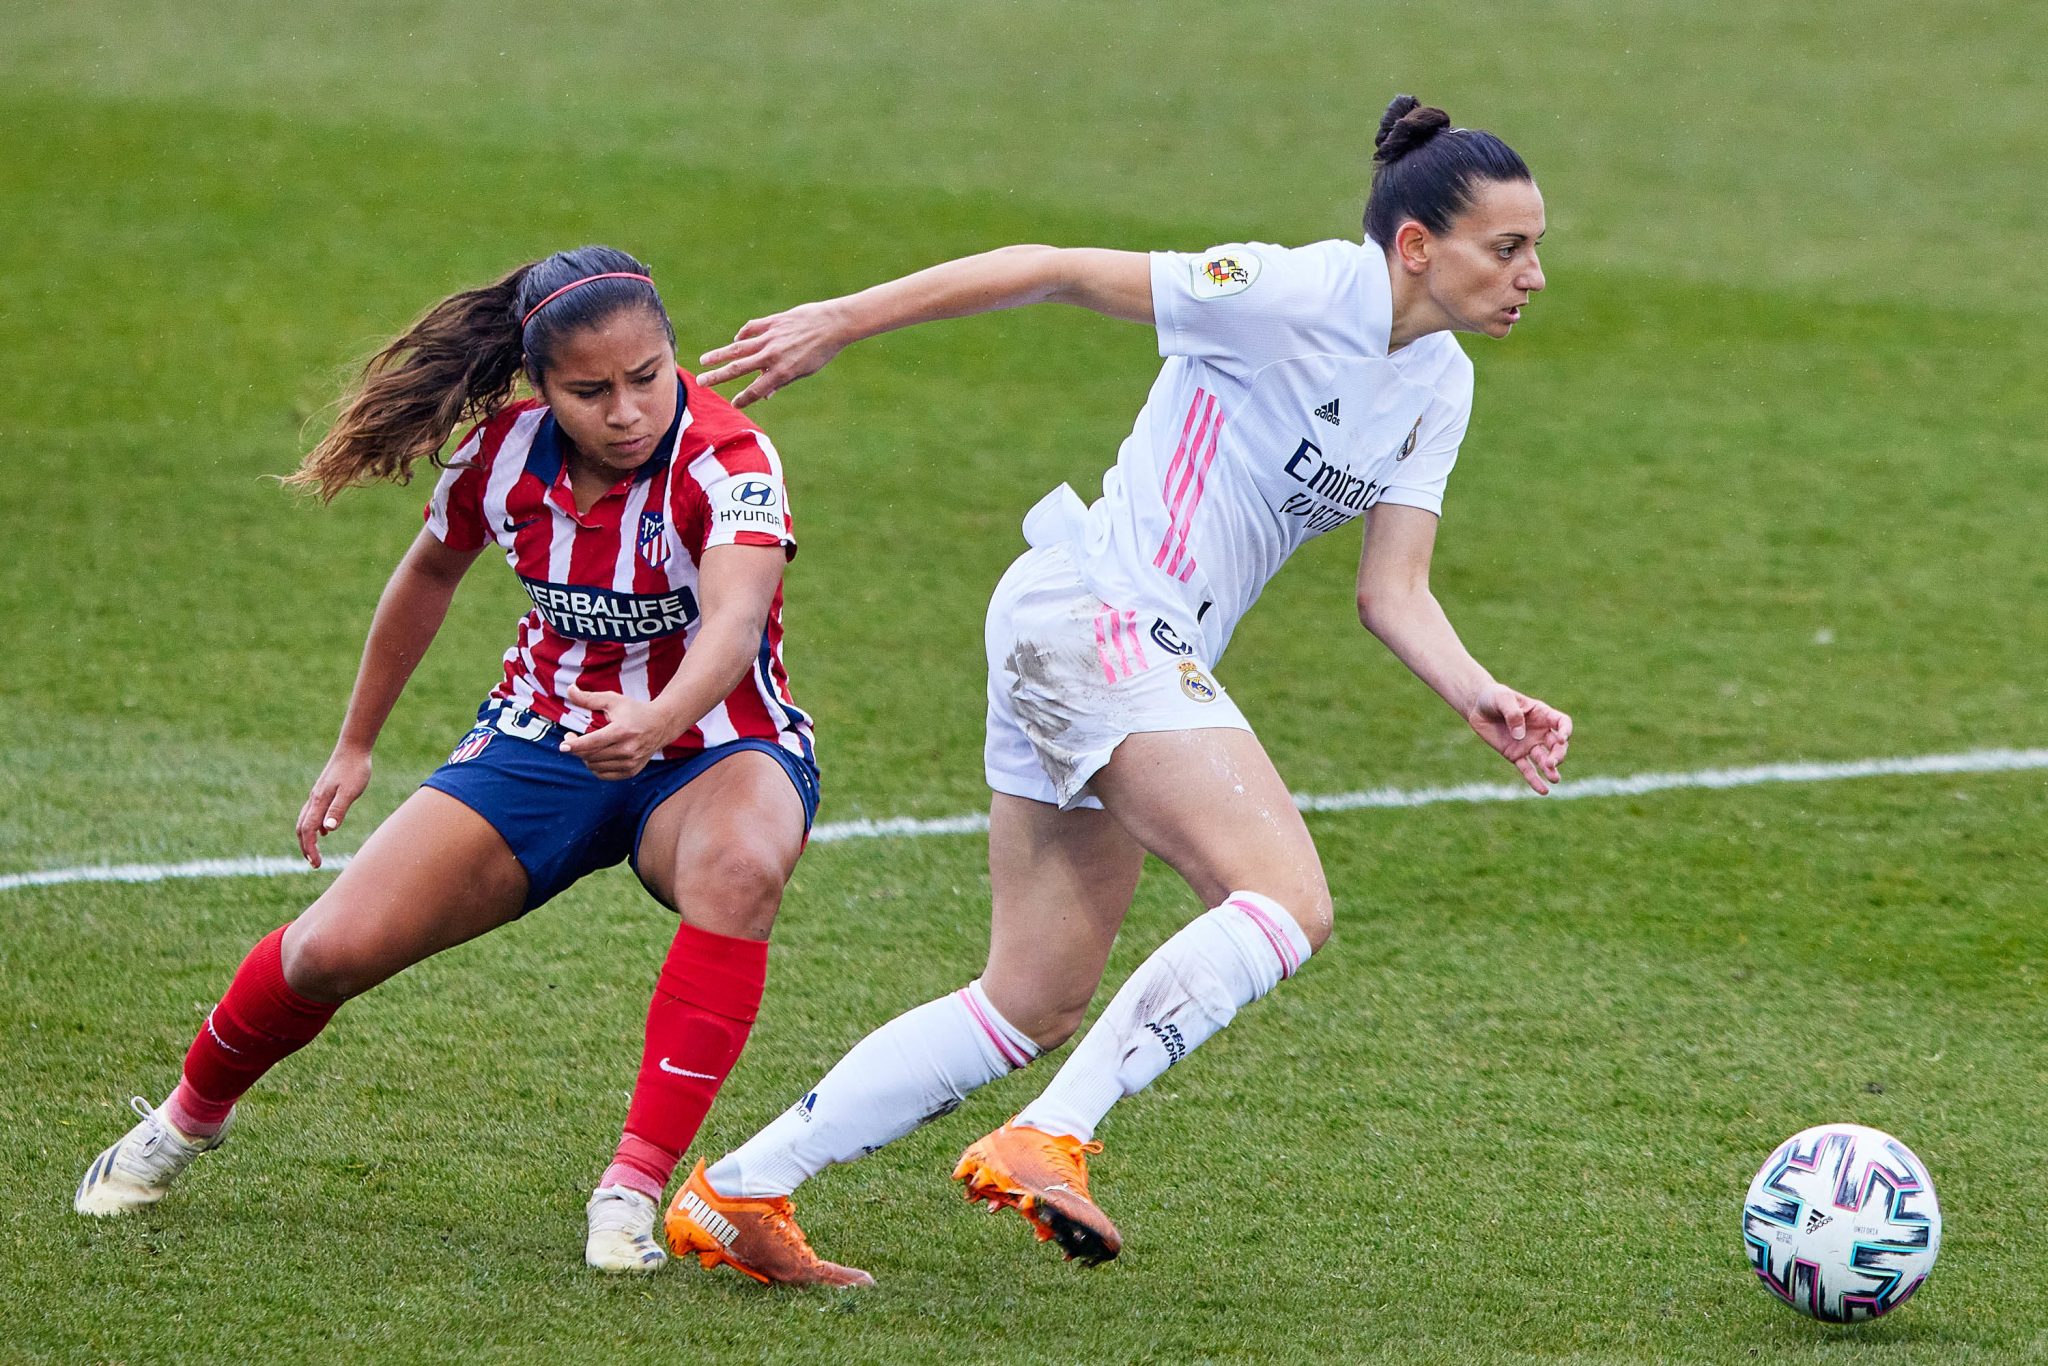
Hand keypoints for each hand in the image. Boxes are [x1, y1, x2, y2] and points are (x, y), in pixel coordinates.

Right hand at [297, 745, 371, 866]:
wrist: (353, 749)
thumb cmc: (354, 770)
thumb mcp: (350, 792)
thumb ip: (338, 810)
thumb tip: (327, 830)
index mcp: (319, 801)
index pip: (309, 831)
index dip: (310, 849)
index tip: (316, 863)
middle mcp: (314, 799)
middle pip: (302, 828)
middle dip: (305, 847)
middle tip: (314, 863)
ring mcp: (318, 795)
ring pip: (305, 820)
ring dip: (308, 838)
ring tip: (315, 852)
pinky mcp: (324, 791)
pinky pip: (313, 812)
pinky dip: (314, 825)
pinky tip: (325, 830)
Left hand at [559, 684, 679, 780]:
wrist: (661, 725)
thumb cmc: (635, 711)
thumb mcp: (613, 700)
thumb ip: (589, 698)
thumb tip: (569, 689)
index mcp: (622, 731)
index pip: (593, 742)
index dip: (575, 745)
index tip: (563, 746)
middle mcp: (628, 749)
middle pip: (591, 756)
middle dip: (576, 748)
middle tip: (571, 738)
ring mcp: (630, 762)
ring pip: (595, 766)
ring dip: (585, 757)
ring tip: (585, 745)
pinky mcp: (631, 771)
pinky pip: (603, 774)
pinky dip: (595, 767)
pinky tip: (595, 755)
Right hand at [696, 301, 850, 407]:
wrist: (833, 324)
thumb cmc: (821, 352)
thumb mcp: (804, 371)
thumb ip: (782, 381)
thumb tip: (765, 394)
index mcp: (781, 371)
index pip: (755, 390)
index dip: (743, 399)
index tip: (733, 404)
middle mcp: (772, 355)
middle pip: (738, 368)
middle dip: (717, 377)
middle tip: (700, 383)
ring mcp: (770, 337)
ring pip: (738, 347)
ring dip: (719, 355)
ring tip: (703, 361)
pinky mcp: (772, 322)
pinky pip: (751, 329)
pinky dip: (742, 335)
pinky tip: (736, 340)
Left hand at [1466, 684, 1572, 794]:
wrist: (1477, 707)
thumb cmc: (1494, 697)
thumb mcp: (1502, 699)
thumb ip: (1512, 714)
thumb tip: (1520, 736)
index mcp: (1542, 714)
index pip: (1561, 722)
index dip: (1565, 731)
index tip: (1562, 738)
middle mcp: (1539, 731)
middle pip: (1556, 745)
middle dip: (1558, 754)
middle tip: (1552, 762)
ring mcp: (1528, 745)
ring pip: (1544, 759)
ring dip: (1551, 769)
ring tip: (1555, 779)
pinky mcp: (1515, 755)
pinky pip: (1527, 769)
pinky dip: (1534, 780)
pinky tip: (1543, 791)